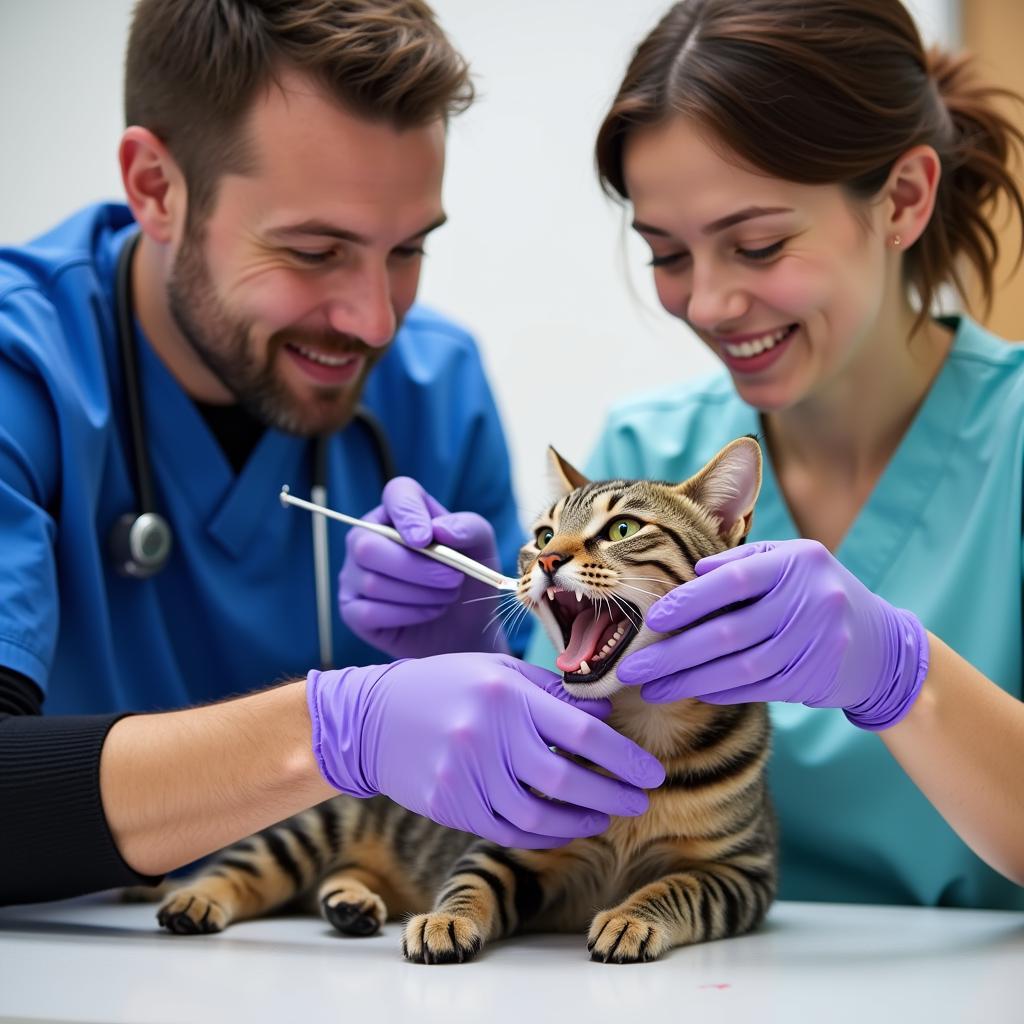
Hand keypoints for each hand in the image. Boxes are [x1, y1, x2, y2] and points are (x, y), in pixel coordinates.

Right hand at [307, 653, 665, 847]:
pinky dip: (543, 833)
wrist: (372, 719)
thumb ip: (549, 691)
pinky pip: (507, 830)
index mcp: (505, 694)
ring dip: (581, 819)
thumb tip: (603, 718)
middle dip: (613, 794)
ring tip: (606, 815)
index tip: (649, 771)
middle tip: (641, 800)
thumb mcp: (496, 670)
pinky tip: (564, 827)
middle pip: (565, 778)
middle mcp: (486, 735)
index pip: (581, 732)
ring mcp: (465, 775)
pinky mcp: (449, 806)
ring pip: (538, 814)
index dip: (623, 757)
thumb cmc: (445, 685)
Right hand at [338, 477, 506, 657]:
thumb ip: (469, 528)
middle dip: (418, 568)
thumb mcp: (481, 548)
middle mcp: (367, 536)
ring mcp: (353, 573)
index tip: (426, 539)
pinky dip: (408, 614)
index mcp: (399, 511)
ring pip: (372, 582)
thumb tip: (439, 530)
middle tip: (453, 580)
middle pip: (368, 545)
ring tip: (446, 597)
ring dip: (421, 594)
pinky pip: (368, 612)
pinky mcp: (351, 609)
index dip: (407, 513)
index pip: (395, 494)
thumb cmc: (468, 579)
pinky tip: (428, 612)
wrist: (465, 625)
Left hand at [616, 540, 928, 730]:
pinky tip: (690, 692)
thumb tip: (689, 574)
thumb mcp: (787, 561)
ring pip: (740, 668)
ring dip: (688, 681)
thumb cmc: (814, 591)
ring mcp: (816, 643)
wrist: (881, 645)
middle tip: (632, 668)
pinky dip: (720, 691)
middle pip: (729, 632)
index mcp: (798, 562)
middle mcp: (810, 601)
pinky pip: (757, 688)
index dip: (689, 601)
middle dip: (674, 653)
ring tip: (650, 689)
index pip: (734, 580)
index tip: (651, 619)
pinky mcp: (814, 679)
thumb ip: (740, 561)